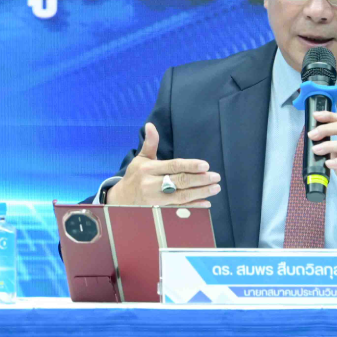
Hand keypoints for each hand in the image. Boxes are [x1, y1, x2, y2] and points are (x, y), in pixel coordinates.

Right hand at [106, 122, 220, 206]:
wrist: (121, 200)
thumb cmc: (135, 176)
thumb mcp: (140, 159)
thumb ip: (150, 143)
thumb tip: (150, 125)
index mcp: (148, 169)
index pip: (173, 166)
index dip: (190, 166)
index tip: (205, 165)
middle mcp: (151, 184)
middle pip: (179, 182)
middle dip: (200, 179)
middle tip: (216, 177)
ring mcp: (155, 199)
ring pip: (181, 196)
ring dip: (200, 193)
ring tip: (215, 188)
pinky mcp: (159, 211)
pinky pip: (179, 209)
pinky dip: (193, 207)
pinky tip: (206, 203)